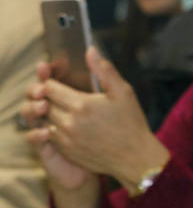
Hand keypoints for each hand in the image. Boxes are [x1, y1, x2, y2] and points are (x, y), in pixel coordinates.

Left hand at [26, 48, 166, 189]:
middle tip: (59, 95)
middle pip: (43, 103)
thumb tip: (91, 50)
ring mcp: (66, 139)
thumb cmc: (131, 123)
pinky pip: (49, 135)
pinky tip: (69, 126)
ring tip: (65, 111)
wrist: (135, 158)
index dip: (51, 82)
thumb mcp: (124, 92)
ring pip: (44, 120)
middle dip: (48, 97)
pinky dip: (53, 128)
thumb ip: (105, 70)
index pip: (49, 88)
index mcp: (82, 105)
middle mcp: (69, 122)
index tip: (58, 82)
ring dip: (50, 113)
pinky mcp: (65, 151)